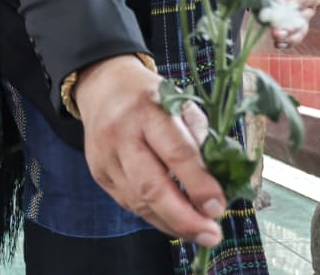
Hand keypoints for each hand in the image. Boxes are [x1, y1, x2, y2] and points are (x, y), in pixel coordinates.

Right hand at [73, 55, 224, 247]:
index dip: (199, 184)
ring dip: (173, 223)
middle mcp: (122, 133)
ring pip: (140, 202)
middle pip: (152, 186)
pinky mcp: (99, 173)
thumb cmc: (151, 97)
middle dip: (185, 217)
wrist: (103, 86)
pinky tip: (175, 221)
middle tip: (211, 234)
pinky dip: (156, 217)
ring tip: (199, 232)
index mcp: (148, 109)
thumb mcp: (180, 104)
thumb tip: (220, 184)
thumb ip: (199, 139)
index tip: (219, 207)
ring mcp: (106, 156)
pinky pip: (130, 204)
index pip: (176, 153)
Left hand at [264, 0, 319, 48]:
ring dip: (287, 28)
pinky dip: (291, 40)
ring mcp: (309, 9)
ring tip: (275, 35)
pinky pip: (300, 32)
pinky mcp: (304, 20)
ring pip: (301, 20)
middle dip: (284, 8)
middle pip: (300, 1)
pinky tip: (279, 44)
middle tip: (268, 13)